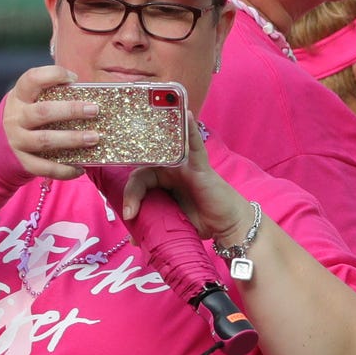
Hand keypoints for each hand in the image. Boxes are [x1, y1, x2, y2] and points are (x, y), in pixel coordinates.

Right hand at [0, 66, 101, 178]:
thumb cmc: (24, 118)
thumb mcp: (28, 101)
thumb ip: (50, 95)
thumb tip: (88, 94)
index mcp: (19, 97)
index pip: (31, 79)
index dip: (53, 75)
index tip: (74, 79)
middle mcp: (15, 118)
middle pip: (43, 112)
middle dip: (71, 110)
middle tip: (94, 110)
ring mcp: (17, 141)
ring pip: (45, 141)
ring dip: (72, 139)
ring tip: (94, 138)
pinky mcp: (23, 162)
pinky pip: (45, 168)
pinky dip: (64, 169)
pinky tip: (81, 168)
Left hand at [118, 114, 257, 242]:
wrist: (226, 226)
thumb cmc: (201, 222)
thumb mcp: (171, 225)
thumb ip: (153, 227)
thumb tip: (132, 240)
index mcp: (161, 181)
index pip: (138, 180)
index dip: (130, 196)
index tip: (129, 216)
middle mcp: (170, 170)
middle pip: (145, 167)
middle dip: (134, 189)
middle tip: (130, 211)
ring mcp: (185, 166)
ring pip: (164, 154)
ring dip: (152, 149)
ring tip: (140, 145)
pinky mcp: (200, 165)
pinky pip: (194, 145)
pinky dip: (189, 130)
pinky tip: (184, 114)